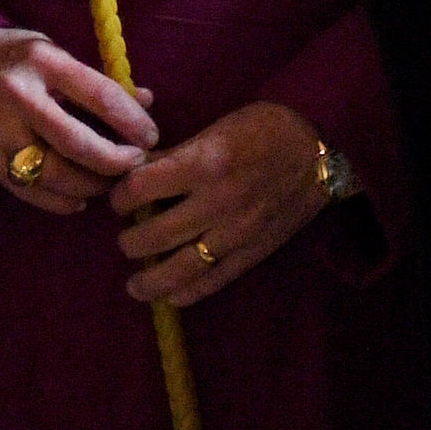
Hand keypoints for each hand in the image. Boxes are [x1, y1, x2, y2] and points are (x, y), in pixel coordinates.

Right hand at [0, 26, 154, 212]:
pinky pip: (32, 191)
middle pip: (77, 143)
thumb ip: (96, 81)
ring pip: (56, 174)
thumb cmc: (13, 58)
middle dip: (116, 161)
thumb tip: (147, 102)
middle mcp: (17, 95)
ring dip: (92, 186)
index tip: (151, 137)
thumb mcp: (54, 53)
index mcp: (41, 61)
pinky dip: (63, 201)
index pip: (100, 96)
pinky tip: (80, 197)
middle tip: (135, 163)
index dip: (133, 122)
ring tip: (109, 182)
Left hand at [114, 100, 328, 306]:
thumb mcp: (211, 131)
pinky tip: (172, 298)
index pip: (142, 187)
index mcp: (203, 164)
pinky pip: (218, 279)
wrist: (314, 153)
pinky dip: (191, 292)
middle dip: (131, 242)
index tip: (116, 200)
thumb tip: (132, 171)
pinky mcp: (255, 252)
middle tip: (124, 241)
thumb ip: (172, 155)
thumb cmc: (258, 130)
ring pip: (185, 267)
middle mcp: (218, 202)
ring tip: (135, 286)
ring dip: (153, 280)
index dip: (119, 196)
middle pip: (158, 233)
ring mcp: (237, 232)